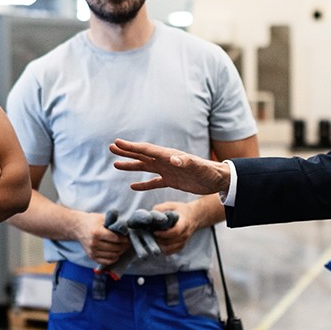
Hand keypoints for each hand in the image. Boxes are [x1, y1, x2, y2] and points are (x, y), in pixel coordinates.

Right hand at [74, 211, 129, 266]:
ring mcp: (92, 251)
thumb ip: (114, 223)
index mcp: (97, 232)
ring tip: (123, 248)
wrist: (77, 227)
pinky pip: (106, 261)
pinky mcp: (91, 256)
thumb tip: (126, 230)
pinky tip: (117, 254)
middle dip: (124, 246)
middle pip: (115, 248)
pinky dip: (113, 259)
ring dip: (120, 252)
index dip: (125, 240)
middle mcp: (94, 243)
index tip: (129, 239)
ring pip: (112, 256)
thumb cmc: (91, 221)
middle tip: (128, 244)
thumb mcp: (102, 218)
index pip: (116, 239)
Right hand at [109, 138, 230, 195]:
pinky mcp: (172, 181)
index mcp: (169, 155)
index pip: (147, 150)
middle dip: (127, 152)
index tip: (117, 143)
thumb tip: (173, 158)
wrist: (219, 180)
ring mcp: (168, 170)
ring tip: (115, 165)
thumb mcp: (198, 167)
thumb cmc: (209, 172)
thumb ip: (186, 162)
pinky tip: (132, 186)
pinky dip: (143, 184)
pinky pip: (153, 182)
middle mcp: (166, 161)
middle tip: (111, 148)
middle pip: (142, 156)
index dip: (132, 147)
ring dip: (131, 166)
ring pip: (145, 167)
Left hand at [148, 201, 201, 255]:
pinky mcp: (181, 246)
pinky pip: (170, 252)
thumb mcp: (171, 205)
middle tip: (149, 235)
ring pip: (169, 249)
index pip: (175, 231)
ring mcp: (184, 241)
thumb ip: (161, 209)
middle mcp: (185, 234)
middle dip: (158, 240)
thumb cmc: (180, 210)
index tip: (154, 231)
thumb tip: (151, 215)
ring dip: (159, 246)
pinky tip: (157, 243)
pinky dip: (162, 250)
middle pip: (171, 242)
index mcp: (184, 223)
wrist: (194, 216)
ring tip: (152, 239)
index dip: (164, 234)